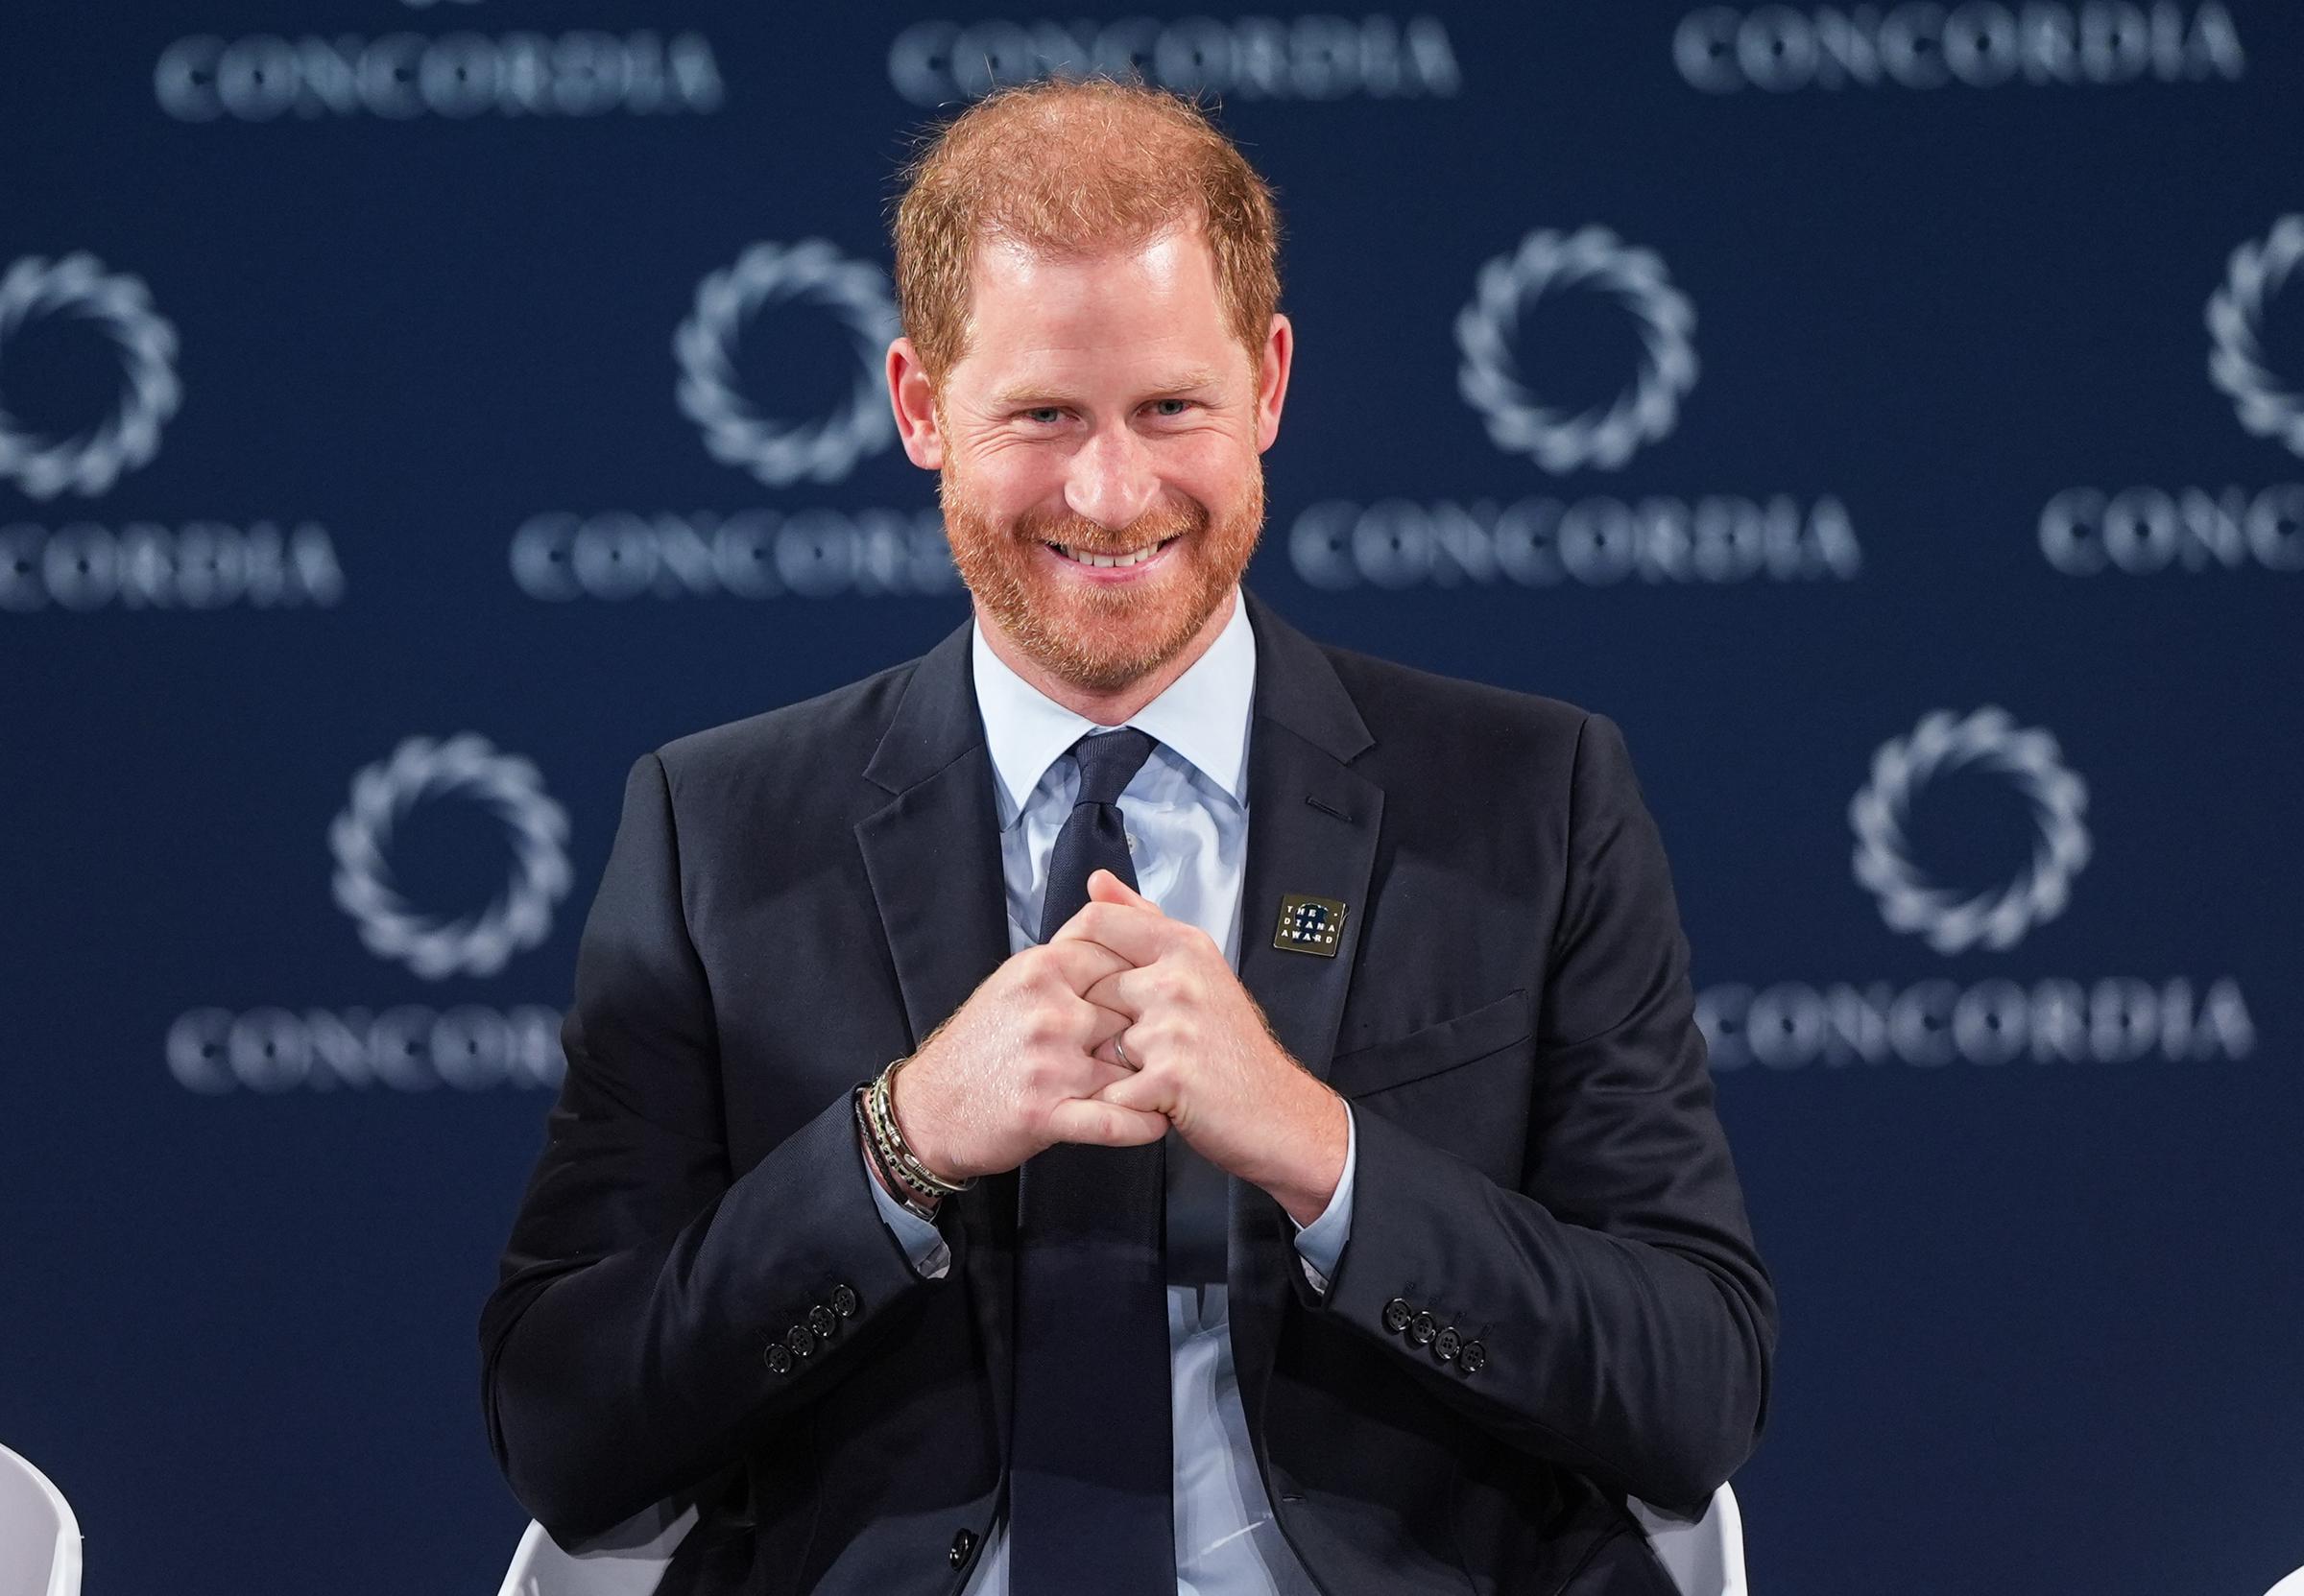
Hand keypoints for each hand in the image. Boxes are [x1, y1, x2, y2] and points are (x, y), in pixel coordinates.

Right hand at [885, 938, 1168, 1184]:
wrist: (928, 1109)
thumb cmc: (979, 1045)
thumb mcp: (1016, 981)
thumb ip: (1067, 956)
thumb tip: (1118, 920)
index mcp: (1042, 969)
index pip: (1120, 955)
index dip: (1148, 977)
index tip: (1166, 995)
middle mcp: (1047, 1010)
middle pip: (1133, 1009)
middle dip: (1155, 1029)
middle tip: (1180, 1045)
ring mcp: (1048, 1063)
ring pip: (1130, 1064)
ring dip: (1157, 1079)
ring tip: (1180, 1086)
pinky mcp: (1045, 1113)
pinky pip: (1115, 1120)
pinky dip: (1144, 1124)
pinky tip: (1158, 1121)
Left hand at [1054, 871, 1348, 1224]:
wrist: (1275, 1112)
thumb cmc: (1231, 1047)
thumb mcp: (1197, 969)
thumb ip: (1142, 922)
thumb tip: (1099, 881)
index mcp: (1185, 946)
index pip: (1098, 922)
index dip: (1073, 950)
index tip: (1076, 979)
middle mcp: (1179, 978)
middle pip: (1090, 988)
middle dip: (1101, 1024)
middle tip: (1139, 1047)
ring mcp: (1174, 1026)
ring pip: (1097, 1041)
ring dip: (1114, 1067)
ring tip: (1153, 1075)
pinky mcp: (1168, 1076)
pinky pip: (1110, 1088)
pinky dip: (1122, 1102)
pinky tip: (1153, 1101)